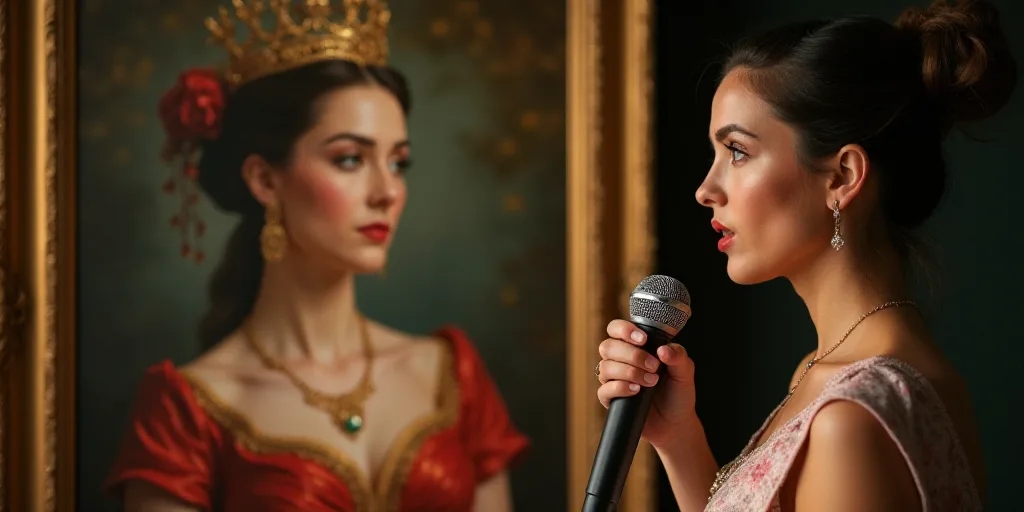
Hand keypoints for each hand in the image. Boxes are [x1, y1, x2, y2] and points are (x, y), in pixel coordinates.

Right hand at [596, 319, 696, 448]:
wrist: (675, 423)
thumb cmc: (677, 394)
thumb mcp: (685, 372)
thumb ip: (678, 356)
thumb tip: (662, 349)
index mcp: (634, 347)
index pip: (616, 329)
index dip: (624, 330)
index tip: (642, 339)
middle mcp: (620, 360)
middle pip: (608, 346)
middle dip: (632, 355)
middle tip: (654, 366)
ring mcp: (613, 379)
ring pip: (605, 367)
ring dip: (629, 372)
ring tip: (651, 381)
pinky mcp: (610, 399)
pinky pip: (604, 389)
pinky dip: (621, 388)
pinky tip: (636, 391)